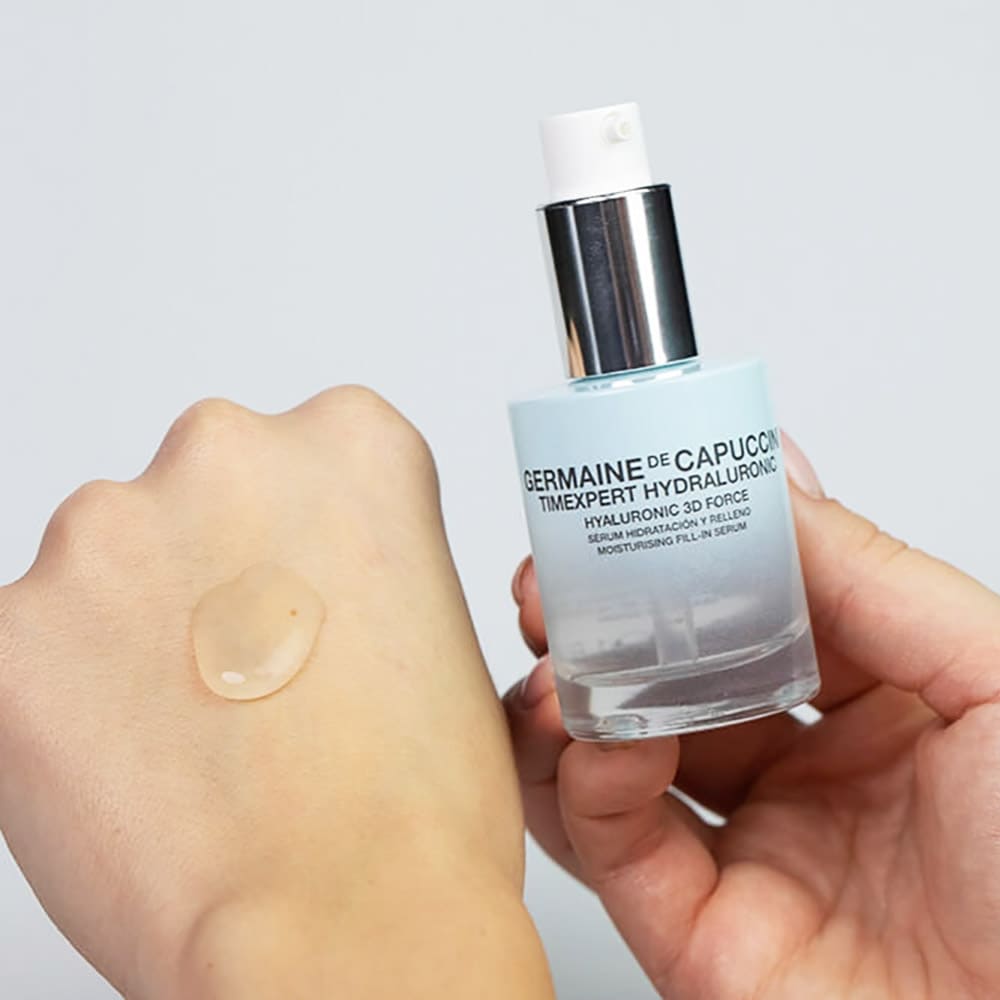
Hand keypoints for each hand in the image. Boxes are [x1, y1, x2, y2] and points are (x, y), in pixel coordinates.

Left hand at [0, 388, 551, 999]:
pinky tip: (132, 763)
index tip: (312, 596)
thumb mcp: (432, 627)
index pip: (314, 454)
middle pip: (205, 494)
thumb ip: (356, 564)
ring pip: (112, 564)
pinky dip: (70, 697)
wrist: (341, 923)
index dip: (312, 544)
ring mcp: (109, 530)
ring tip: (194, 732)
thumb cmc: (414, 799)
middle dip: (220, 568)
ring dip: (139, 630)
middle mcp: (227, 454)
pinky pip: (38, 646)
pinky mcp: (12, 627)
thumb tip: (293, 585)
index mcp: (351, 443)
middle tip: (254, 675)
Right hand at [504, 434, 999, 999]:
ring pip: (614, 762)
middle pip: (669, 681)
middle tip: (557, 579)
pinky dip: (583, 785)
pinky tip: (594, 741)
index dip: (685, 559)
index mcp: (878, 707)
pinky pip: (613, 850)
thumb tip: (771, 475)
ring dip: (564, 700)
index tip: (630, 509)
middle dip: (601, 624)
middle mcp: (803, 777)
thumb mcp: (995, 680)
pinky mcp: (699, 940)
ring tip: (551, 653)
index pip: (751, 611)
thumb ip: (872, 573)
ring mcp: (747, 857)